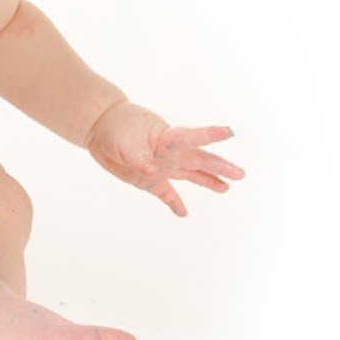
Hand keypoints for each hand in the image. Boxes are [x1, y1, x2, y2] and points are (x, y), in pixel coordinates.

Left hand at [85, 101, 244, 216]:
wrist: (99, 127)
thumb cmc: (115, 126)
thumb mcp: (127, 141)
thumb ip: (141, 157)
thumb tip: (153, 172)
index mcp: (166, 138)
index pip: (192, 137)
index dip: (210, 135)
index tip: (230, 132)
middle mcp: (169, 153)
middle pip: (198, 160)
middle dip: (219, 167)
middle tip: (240, 174)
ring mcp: (161, 166)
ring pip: (189, 175)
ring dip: (207, 182)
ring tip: (225, 189)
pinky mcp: (148, 179)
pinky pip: (165, 193)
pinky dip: (174, 203)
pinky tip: (183, 213)